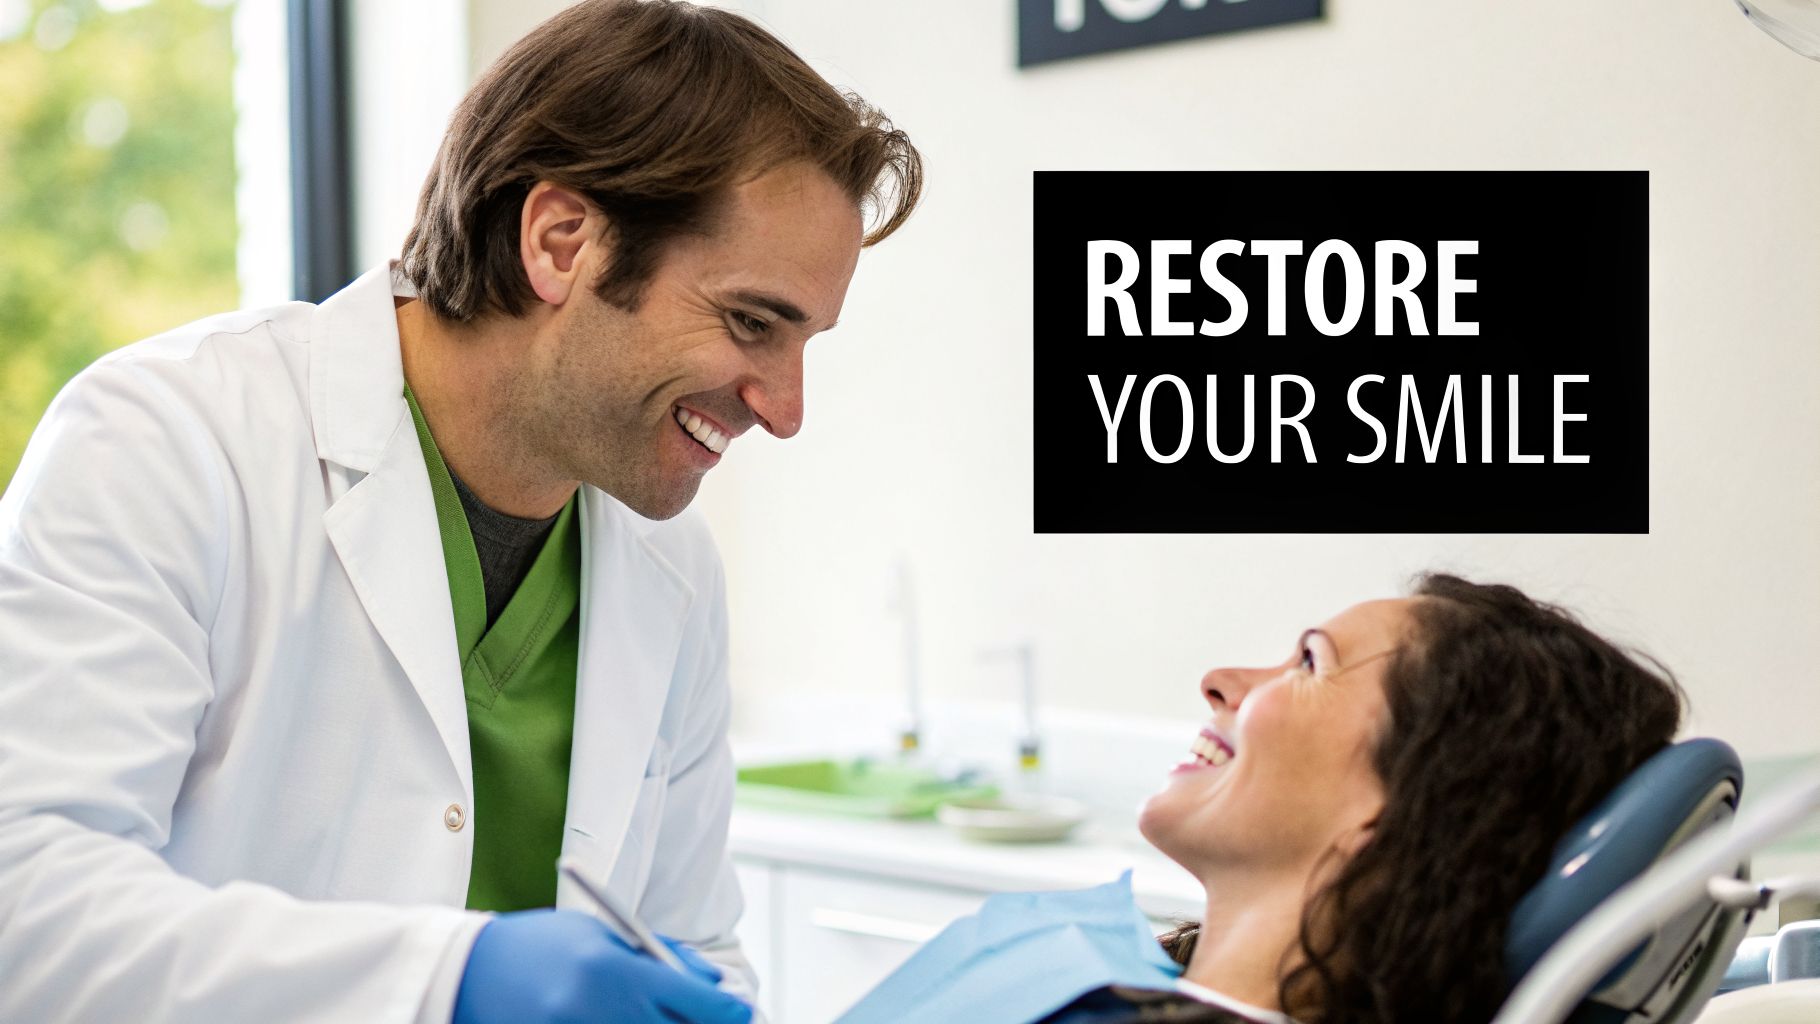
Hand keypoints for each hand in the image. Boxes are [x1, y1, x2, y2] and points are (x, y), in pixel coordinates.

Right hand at [452, 909, 752, 1023]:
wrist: (465, 974)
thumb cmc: (543, 947)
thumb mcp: (605, 936)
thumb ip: (664, 960)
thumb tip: (718, 988)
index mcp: (615, 971)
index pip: (702, 1007)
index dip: (730, 1012)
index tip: (740, 1011)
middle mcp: (600, 1011)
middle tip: (699, 1016)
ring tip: (644, 1010)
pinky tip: (623, 1018)